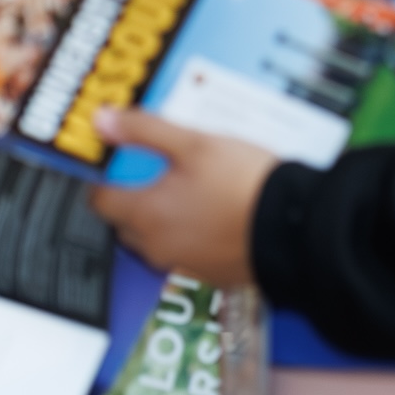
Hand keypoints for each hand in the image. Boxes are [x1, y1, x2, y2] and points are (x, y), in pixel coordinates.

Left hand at [89, 108, 280, 288]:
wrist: (295, 225)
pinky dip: (195, 236)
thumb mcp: (196, 143)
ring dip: (168, 219)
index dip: (109, 178)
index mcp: (144, 212)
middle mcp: (155, 244)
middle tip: (169, 175)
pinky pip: (188, 253)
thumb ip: (146, 130)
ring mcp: (182, 263)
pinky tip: (220, 217)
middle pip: (126, 222)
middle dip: (139, 199)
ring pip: (158, 238)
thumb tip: (103, 120)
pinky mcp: (210, 273)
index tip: (127, 163)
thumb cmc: (245, 184)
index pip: (100, 198)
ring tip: (201, 195)